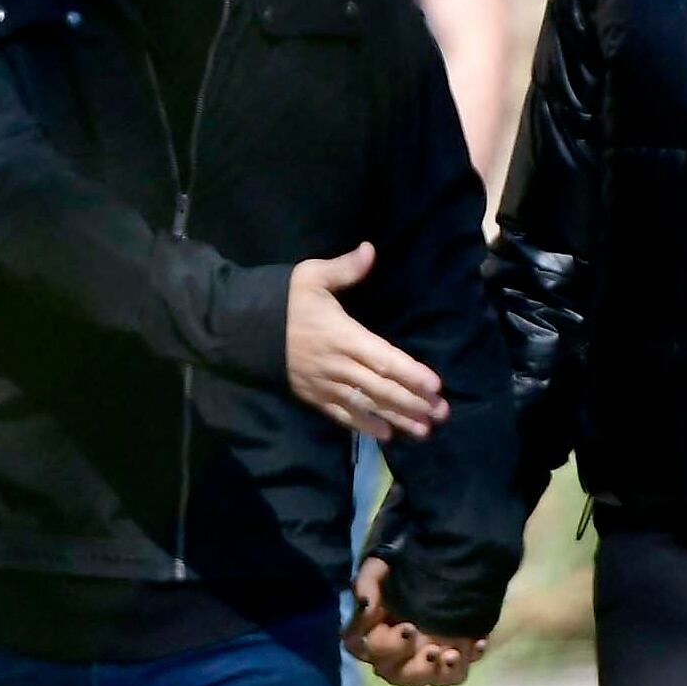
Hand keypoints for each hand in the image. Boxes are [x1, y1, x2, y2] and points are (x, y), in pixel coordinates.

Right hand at [286, 244, 447, 440]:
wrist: (245, 330)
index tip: (435, 385)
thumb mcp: (311, 276)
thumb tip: (370, 250)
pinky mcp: (313, 397)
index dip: (411, 373)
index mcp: (342, 335)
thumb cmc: (285, 302)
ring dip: (396, 418)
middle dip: (413, 401)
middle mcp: (337, 365)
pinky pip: (342, 415)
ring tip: (423, 430)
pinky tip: (386, 435)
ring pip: (366, 405)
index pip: (383, 358)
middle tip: (441, 413)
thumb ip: (344, 268)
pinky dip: (364, 426)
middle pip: (381, 387)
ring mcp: (325, 384)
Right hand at [347, 556, 481, 685]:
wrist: (429, 570)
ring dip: (436, 671)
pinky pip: (455, 674)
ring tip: (452, 654)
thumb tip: (365, 604)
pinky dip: (467, 659)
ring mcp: (416, 663)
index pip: (362, 647)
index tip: (407, 627)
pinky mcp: (444, 664)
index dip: (384, 644)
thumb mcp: (379, 570)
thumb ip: (367, 584)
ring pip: (421, 680)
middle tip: (428, 644)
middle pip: (392, 673)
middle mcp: (388, 656)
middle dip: (412, 663)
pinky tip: (478, 641)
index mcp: (368, 635)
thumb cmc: (395, 572)